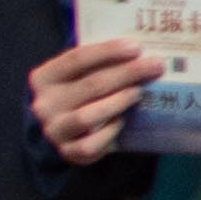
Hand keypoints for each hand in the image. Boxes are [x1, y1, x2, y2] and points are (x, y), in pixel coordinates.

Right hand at [30, 41, 159, 160]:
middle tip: (156, 66)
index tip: (137, 47)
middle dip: (127, 74)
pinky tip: (122, 122)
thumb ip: (100, 62)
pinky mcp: (67, 151)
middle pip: (90, 85)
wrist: (65, 127)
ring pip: (88, 116)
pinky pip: (90, 145)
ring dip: (118, 102)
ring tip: (139, 93)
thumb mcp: (81, 73)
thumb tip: (140, 50)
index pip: (76, 59)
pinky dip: (109, 132)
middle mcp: (44, 104)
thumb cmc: (80, 91)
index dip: (108, 51)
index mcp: (44, 77)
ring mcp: (54, 130)